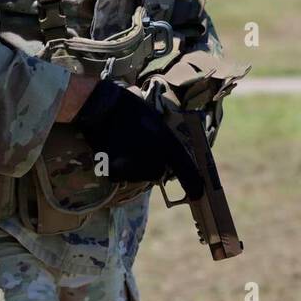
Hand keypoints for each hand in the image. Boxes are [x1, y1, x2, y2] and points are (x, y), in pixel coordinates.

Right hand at [73, 79, 204, 198]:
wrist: (102, 107)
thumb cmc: (130, 108)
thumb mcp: (155, 119)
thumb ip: (163, 139)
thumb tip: (166, 156)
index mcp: (166, 142)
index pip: (185, 168)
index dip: (193, 184)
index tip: (197, 194)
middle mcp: (154, 158)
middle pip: (156, 173)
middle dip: (151, 165)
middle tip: (140, 148)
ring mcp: (134, 167)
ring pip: (137, 175)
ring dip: (134, 167)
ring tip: (124, 145)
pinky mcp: (116, 172)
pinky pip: (121, 175)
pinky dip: (118, 168)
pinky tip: (113, 151)